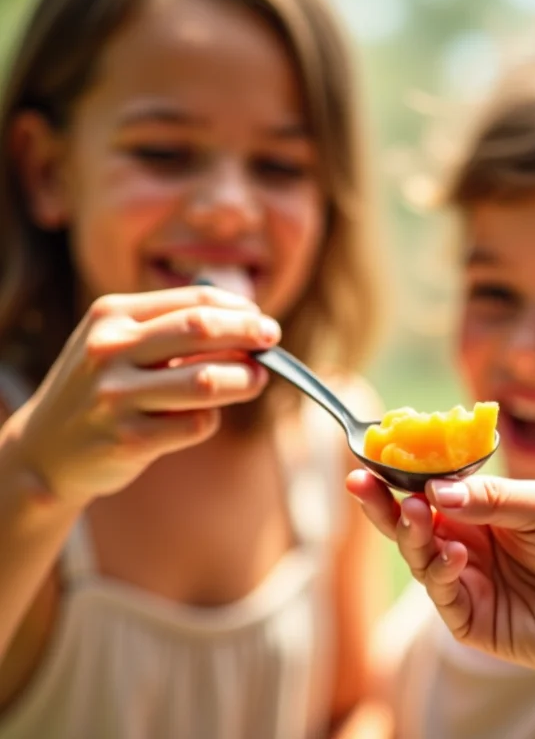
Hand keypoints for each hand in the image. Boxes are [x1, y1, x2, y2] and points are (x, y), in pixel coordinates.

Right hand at [2, 286, 278, 505]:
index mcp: (111, 316)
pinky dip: (212, 419)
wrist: (45, 450)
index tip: (262, 319)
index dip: (239, 309)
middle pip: (202, 330)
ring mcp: (116, 396)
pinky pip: (196, 424)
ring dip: (245, 379)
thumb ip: (171, 329)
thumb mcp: (118, 344)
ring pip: (206, 380)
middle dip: (249, 333)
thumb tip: (248, 325)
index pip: (194, 301)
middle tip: (272, 340)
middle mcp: (109, 350)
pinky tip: (206, 417)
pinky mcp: (128, 439)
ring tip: (258, 379)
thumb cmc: (101, 388)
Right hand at [347, 471, 534, 685]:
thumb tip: (437, 490)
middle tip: (360, 480)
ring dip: (410, 531)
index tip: (376, 453)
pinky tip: (452, 553)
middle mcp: (463, 542)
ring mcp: (464, 580)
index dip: (402, 473)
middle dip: (382, 502)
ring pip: (418, 555)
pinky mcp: (470, 619)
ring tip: (415, 510)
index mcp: (477, 510)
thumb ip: (494, 497)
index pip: (429, 488)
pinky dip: (439, 570)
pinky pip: (442, 593)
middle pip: (409, 521)